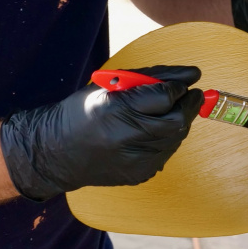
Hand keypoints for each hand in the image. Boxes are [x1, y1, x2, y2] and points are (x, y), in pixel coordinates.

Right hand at [0, 65, 204, 201]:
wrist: (56, 152)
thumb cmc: (82, 112)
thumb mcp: (110, 86)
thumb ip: (150, 79)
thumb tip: (189, 74)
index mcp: (116, 110)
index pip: (164, 96)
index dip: (179, 86)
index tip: (185, 80)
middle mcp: (126, 138)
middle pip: (177, 119)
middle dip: (189, 103)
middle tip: (191, 93)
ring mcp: (134, 160)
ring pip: (177, 137)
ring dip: (181, 120)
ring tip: (172, 109)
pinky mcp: (140, 174)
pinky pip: (168, 152)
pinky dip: (169, 138)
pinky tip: (158, 130)